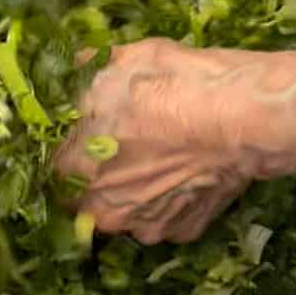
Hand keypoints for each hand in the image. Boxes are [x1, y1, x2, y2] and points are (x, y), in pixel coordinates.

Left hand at [56, 39, 295, 243]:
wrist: (241, 117)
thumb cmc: (173, 87)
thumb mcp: (117, 63)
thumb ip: (82, 77)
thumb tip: (70, 72)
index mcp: (75, 171)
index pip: (54, 171)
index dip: (70, 152)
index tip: (85, 137)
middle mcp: (105, 211)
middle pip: (91, 200)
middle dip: (102, 179)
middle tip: (126, 148)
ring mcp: (147, 226)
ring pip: (131, 213)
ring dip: (138, 194)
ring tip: (161, 161)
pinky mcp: (184, 232)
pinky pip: (167, 218)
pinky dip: (172, 201)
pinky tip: (186, 174)